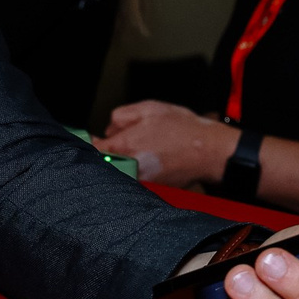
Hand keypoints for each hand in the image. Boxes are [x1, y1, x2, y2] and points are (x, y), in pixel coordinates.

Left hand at [98, 101, 233, 186]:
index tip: (90, 139)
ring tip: (144, 151)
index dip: (89, 143)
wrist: (209, 151)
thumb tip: (108, 129)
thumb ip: (121, 116)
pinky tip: (153, 161)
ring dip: (124, 162)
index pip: (92, 150)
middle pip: (104, 163)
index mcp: (124, 146)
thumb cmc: (182, 129)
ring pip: (120, 172)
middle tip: (124, 143)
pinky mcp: (151, 190)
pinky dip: (138, 172)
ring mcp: (139, 181)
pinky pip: (135, 180)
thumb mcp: (149, 108)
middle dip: (109, 152)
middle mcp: (128, 167)